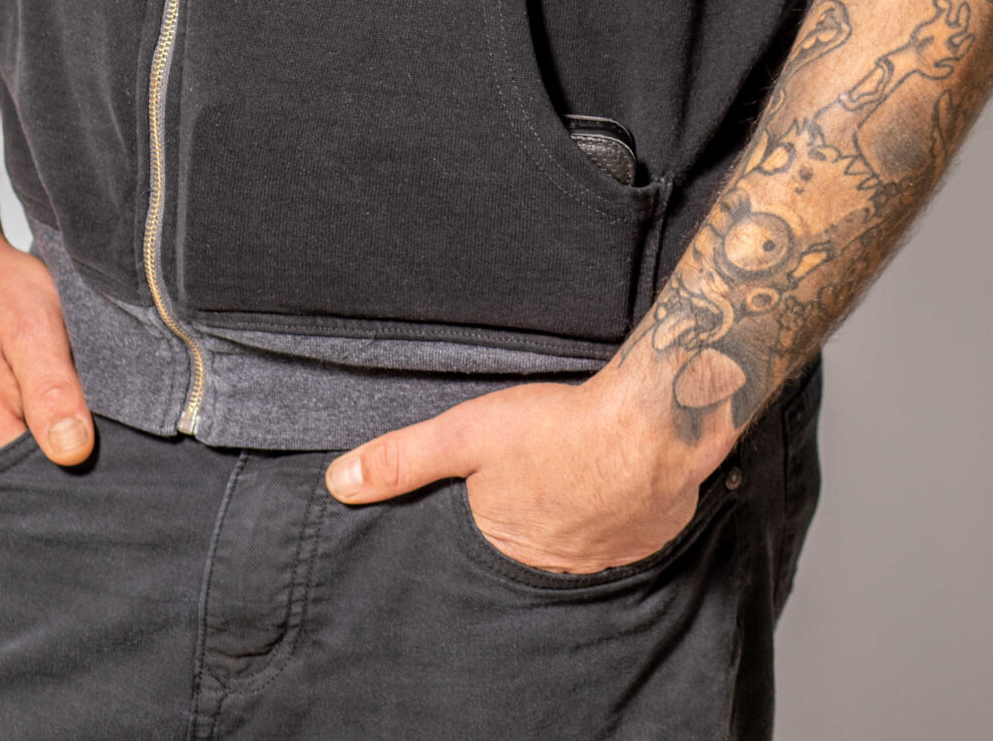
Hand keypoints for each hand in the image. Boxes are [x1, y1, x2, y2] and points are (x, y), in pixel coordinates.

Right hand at [0, 223, 95, 469]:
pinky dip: (21, 434)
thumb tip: (74, 451)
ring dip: (41, 445)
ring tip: (58, 402)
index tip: (99, 437)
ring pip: (10, 469)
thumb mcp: (36, 329)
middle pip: (23, 486)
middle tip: (82, 410)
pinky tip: (36, 402)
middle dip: (59, 461)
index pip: (38, 490)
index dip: (77, 471)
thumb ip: (54, 392)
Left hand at [323, 350, 743, 574]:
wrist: (653, 424)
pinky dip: (613, 511)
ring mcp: (606, 558)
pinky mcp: (648, 538)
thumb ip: (402, 460)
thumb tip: (340, 482)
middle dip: (529, 516)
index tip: (492, 488)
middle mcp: (556, 569)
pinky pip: (621, 534)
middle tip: (535, 476)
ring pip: (576, 541)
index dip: (484, 514)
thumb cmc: (559, 429)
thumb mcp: (465, 435)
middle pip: (530, 545)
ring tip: (568, 475)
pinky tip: (609, 480)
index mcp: (507, 550)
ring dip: (571, 515)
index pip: (483, 544)